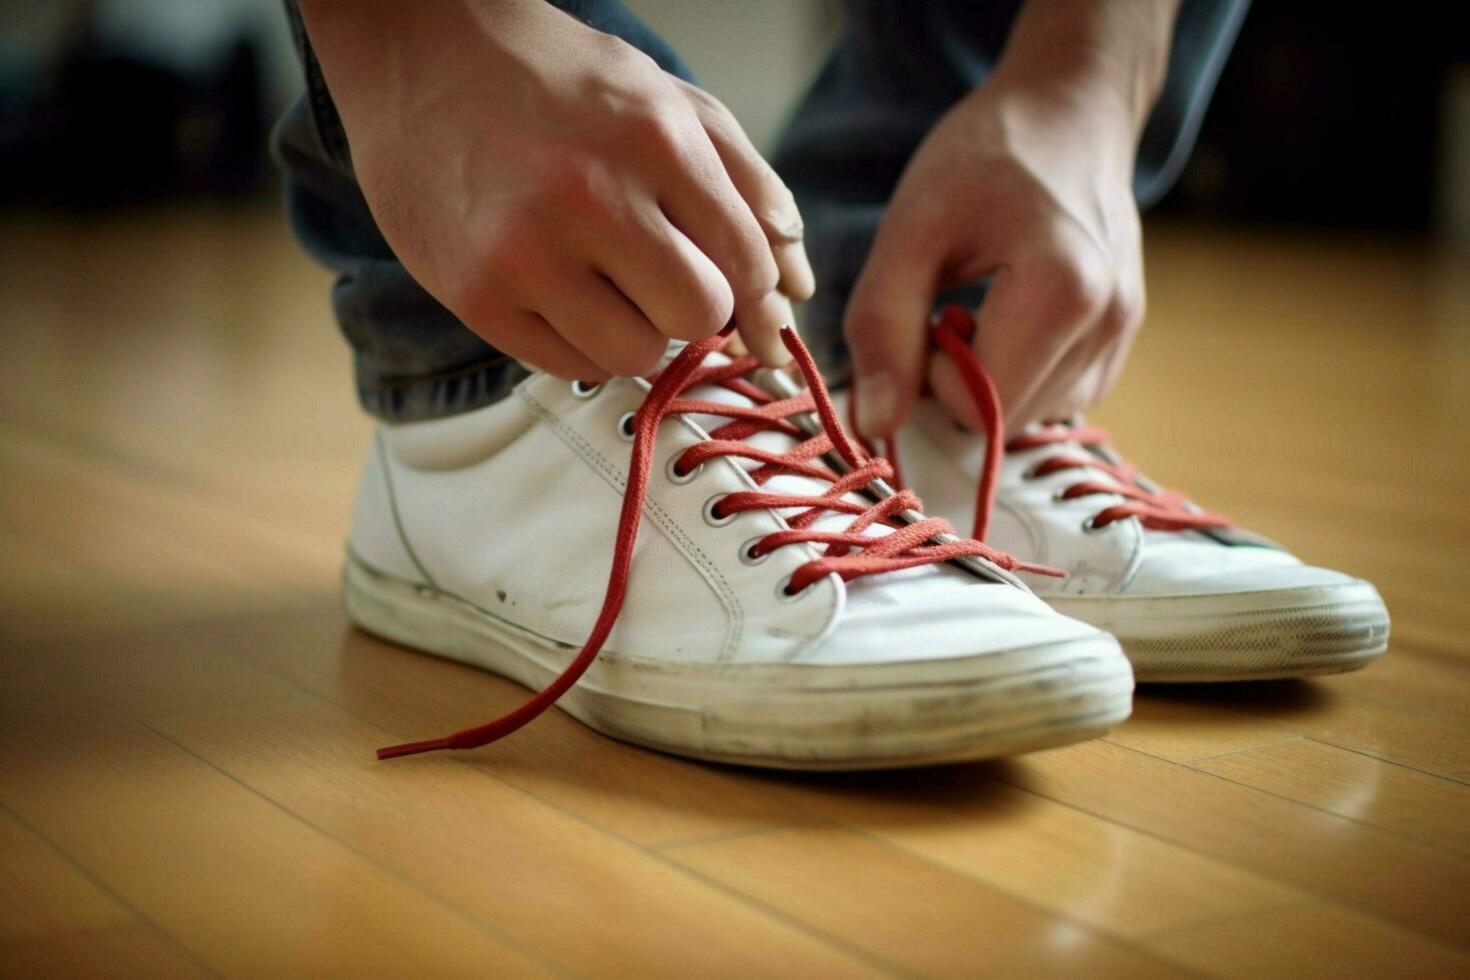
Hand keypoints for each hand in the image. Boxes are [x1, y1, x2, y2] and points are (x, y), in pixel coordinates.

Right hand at [298, 0, 812, 379]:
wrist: (422, 57)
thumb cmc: (560, 84)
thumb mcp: (668, 102)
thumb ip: (747, 184)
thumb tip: (795, 286)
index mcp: (654, 140)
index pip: (748, 262)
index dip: (750, 287)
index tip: (730, 286)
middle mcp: (591, 197)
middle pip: (700, 316)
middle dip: (695, 307)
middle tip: (662, 276)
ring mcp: (526, 253)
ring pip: (637, 355)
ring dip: (638, 331)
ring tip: (607, 281)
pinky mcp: (477, 297)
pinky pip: (568, 366)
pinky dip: (579, 342)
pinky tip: (560, 290)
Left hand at [843, 0, 1174, 436]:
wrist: (1068, 114)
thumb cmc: (984, 159)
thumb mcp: (911, 229)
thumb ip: (883, 327)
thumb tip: (874, 426)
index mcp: (1063, 293)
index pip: (975, 406)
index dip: (929, 375)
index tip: (925, 313)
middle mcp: (1108, 324)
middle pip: (1004, 420)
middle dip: (958, 382)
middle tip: (946, 312)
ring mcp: (1124, 335)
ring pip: (1029, 417)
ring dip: (988, 381)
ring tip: (980, 309)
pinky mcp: (1122, 341)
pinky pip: (1055, 397)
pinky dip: (1018, 375)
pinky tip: (1008, 320)